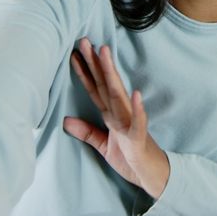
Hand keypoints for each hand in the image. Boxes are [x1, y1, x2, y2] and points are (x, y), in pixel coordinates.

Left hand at [63, 38, 170, 198]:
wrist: (151, 175)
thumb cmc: (130, 157)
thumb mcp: (102, 145)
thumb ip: (86, 132)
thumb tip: (65, 120)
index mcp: (110, 114)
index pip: (94, 89)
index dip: (84, 71)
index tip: (74, 53)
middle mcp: (119, 113)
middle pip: (104, 84)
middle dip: (94, 62)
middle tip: (84, 40)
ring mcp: (129, 123)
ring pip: (118, 95)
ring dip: (111, 74)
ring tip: (104, 54)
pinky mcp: (138, 137)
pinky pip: (138, 122)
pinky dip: (137, 109)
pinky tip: (136, 94)